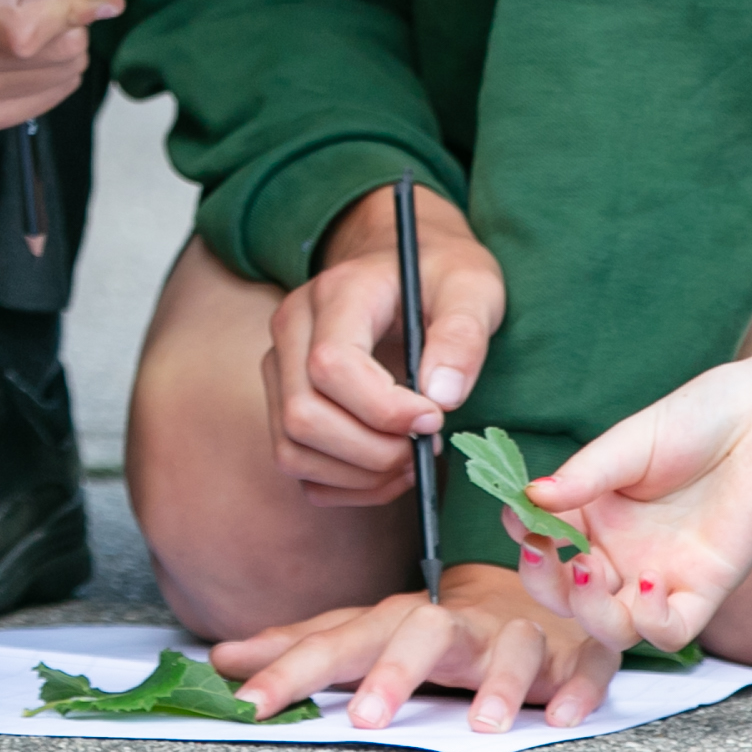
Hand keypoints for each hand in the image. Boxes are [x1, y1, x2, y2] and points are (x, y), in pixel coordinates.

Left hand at [209, 561, 617, 735]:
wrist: (543, 589)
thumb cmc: (444, 628)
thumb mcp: (371, 634)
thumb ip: (305, 648)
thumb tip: (222, 658)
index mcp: (401, 621)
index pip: (340, 640)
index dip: (294, 669)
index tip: (247, 702)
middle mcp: (458, 624)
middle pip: (424, 632)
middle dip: (395, 671)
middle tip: (363, 717)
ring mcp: (521, 636)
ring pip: (512, 648)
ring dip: (499, 683)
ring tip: (480, 724)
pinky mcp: (576, 654)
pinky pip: (585, 666)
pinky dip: (577, 688)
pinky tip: (563, 716)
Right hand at [261, 187, 499, 506]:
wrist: (407, 266)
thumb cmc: (441, 275)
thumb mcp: (472, 288)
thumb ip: (463, 335)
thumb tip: (441, 397)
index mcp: (336, 293)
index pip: (330, 365)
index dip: (383, 409)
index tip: (434, 418)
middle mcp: (292, 328)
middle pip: (303, 416)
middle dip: (373, 452)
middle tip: (426, 446)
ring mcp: (280, 368)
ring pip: (292, 449)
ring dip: (359, 475)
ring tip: (411, 459)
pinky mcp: (283, 401)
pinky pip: (298, 465)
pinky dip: (345, 485)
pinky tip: (388, 470)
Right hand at [497, 368, 751, 661]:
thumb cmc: (702, 418)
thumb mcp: (632, 442)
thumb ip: (585, 474)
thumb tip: (529, 497)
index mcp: (594, 514)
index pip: (543, 541)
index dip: (524, 537)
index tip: (519, 517)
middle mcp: (621, 552)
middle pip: (567, 597)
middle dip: (546, 583)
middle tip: (544, 551)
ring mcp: (660, 576)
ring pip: (611, 627)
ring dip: (590, 610)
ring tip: (590, 568)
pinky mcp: (704, 591)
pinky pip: (669, 631)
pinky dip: (652, 621)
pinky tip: (650, 584)